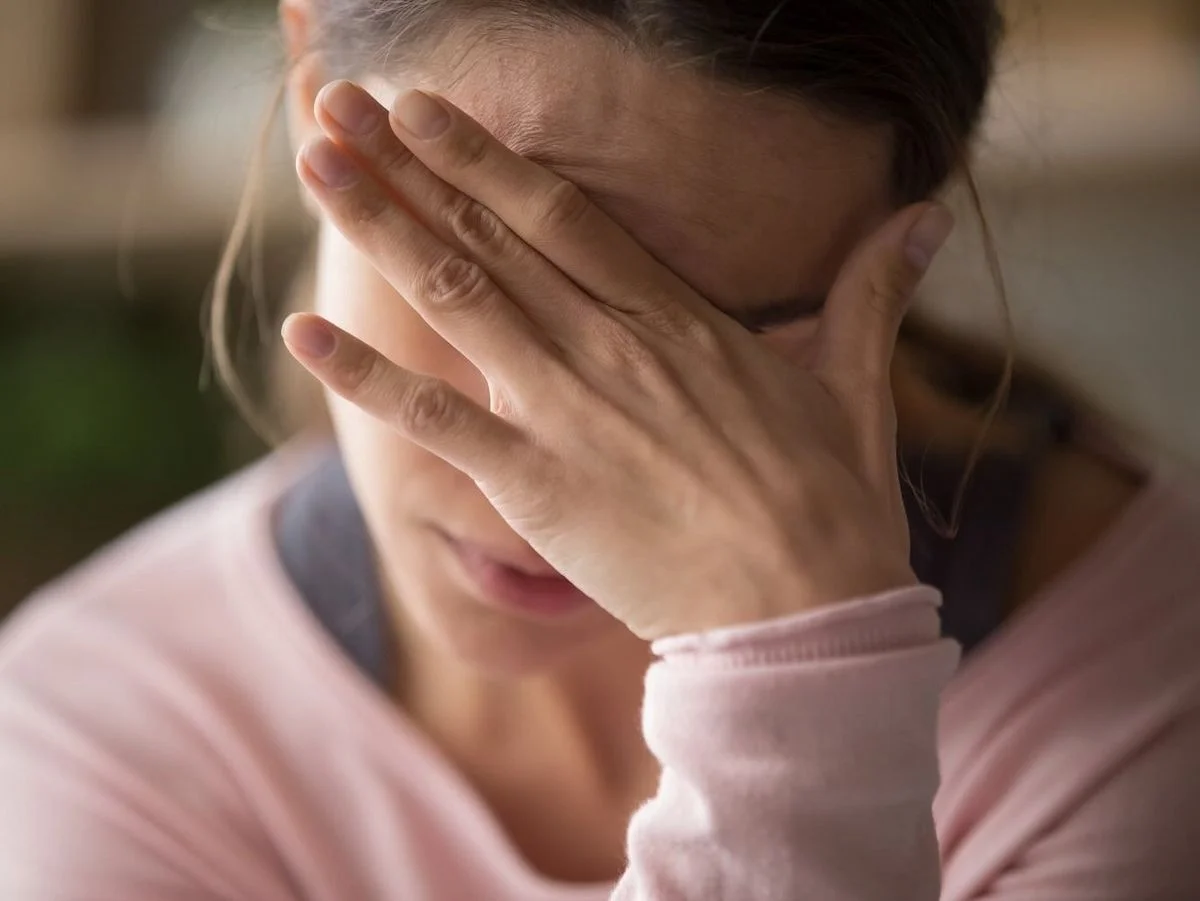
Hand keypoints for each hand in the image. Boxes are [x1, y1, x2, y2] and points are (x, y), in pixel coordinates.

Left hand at [282, 81, 953, 640]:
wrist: (803, 616)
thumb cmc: (830, 505)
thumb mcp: (855, 385)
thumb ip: (870, 293)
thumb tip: (922, 217)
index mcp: (678, 321)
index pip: (565, 216)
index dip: (489, 157)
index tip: (429, 111)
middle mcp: (610, 348)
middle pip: (492, 237)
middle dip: (410, 166)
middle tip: (340, 107)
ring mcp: (566, 412)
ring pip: (457, 299)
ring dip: (380, 227)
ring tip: (317, 165)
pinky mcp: (535, 485)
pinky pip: (435, 421)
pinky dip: (364, 376)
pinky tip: (302, 331)